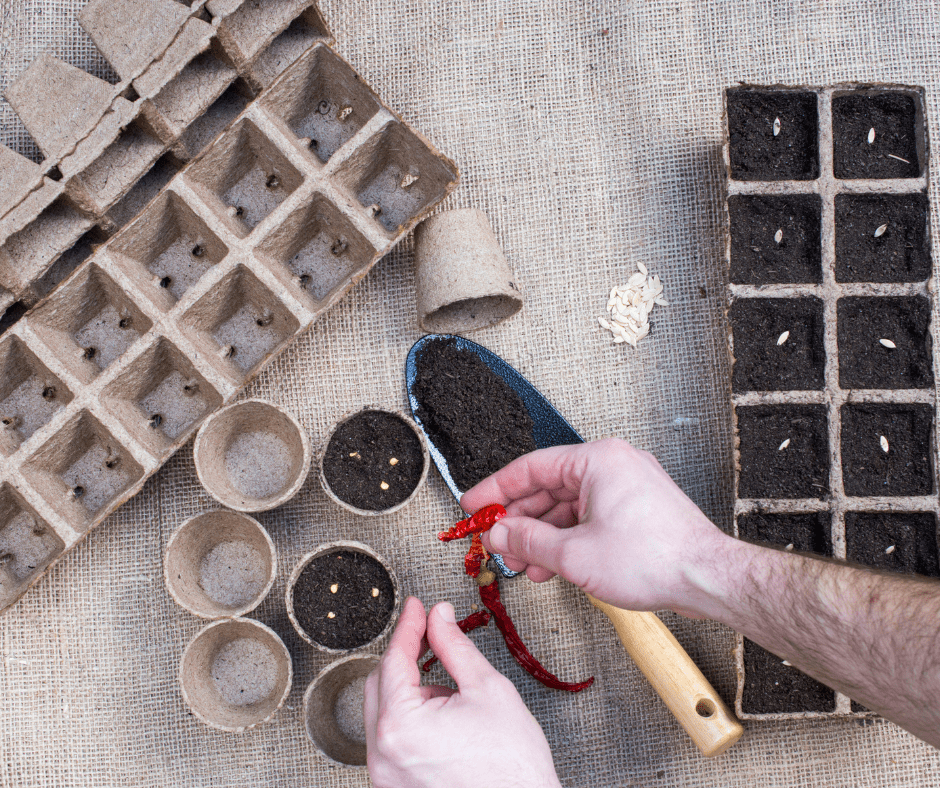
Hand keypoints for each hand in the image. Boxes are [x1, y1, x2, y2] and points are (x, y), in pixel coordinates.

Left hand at [364, 597, 560, 787]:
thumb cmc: (512, 766)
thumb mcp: (486, 688)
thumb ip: (454, 646)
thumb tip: (439, 618)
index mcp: (400, 726)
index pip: (394, 659)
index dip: (409, 626)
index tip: (417, 608)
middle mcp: (383, 755)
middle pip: (380, 683)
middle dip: (407, 657)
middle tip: (433, 636)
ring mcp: (386, 776)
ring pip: (385, 712)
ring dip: (410, 693)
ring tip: (454, 699)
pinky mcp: (394, 787)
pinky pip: (391, 739)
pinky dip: (411, 720)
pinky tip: (445, 722)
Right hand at [462, 438, 727, 615]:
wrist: (707, 578)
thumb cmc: (656, 558)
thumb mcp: (574, 553)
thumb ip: (527, 540)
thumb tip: (498, 534)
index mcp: (597, 460)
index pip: (530, 467)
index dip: (495, 489)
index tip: (474, 505)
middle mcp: (613, 465)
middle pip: (548, 487)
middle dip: (519, 520)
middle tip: (495, 542)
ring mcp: (627, 487)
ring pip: (568, 506)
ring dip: (542, 535)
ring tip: (522, 563)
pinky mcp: (636, 509)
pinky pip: (589, 517)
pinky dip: (568, 539)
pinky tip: (552, 565)